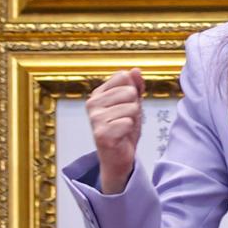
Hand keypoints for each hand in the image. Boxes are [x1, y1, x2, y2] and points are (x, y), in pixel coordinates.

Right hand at [86, 68, 145, 193]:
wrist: (119, 157)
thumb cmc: (123, 129)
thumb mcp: (132, 104)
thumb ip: (135, 86)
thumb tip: (135, 70)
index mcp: (98, 93)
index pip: (123, 76)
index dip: (132, 91)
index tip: (125, 105)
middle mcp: (92, 103)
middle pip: (129, 91)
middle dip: (135, 107)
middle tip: (125, 120)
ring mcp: (95, 119)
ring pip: (131, 107)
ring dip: (133, 120)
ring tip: (123, 128)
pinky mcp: (101, 134)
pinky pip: (128, 122)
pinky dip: (129, 130)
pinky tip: (121, 137)